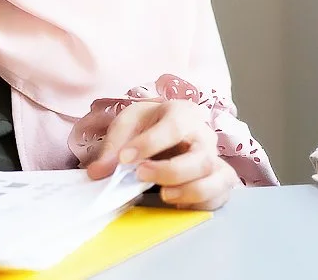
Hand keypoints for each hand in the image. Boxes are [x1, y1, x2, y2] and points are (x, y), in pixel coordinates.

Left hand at [86, 100, 237, 210]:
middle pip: (200, 158)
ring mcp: (215, 159)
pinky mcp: (218, 180)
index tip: (124, 158)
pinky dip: (201, 204)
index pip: (174, 127)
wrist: (164, 130)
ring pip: (215, 178)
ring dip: (189, 191)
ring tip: (163, 195)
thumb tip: (98, 172)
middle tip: (141, 175)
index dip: (150, 144)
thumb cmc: (148, 125)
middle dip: (170, 171)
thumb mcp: (127, 125)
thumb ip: (113, 147)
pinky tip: (178, 204)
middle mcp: (204, 136)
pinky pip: (220, 195)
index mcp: (183, 113)